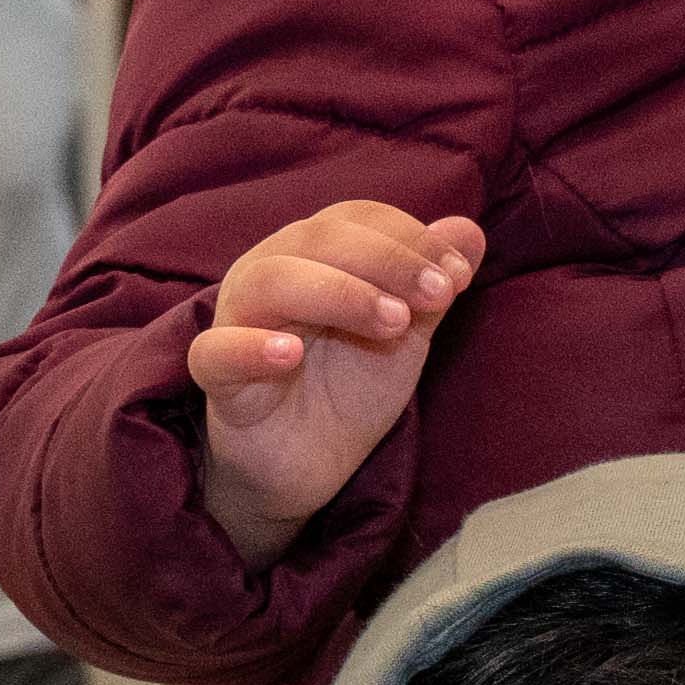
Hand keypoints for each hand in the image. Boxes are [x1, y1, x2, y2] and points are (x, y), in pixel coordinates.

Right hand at [188, 201, 485, 563]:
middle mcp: (269, 272)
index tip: (458, 274)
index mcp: (312, 253)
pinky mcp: (216, 375)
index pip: (355, 218)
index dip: (409, 237)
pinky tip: (289, 354)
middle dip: (387, 260)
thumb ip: (431, 283)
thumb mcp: (404, 334)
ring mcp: (237, 320)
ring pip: (270, 281)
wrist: (306, 466)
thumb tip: (469, 231)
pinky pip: (216, 351)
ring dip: (338, 292)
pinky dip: (249, 347)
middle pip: (318, 239)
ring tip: (393, 322)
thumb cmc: (347, 387)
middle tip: (438, 294)